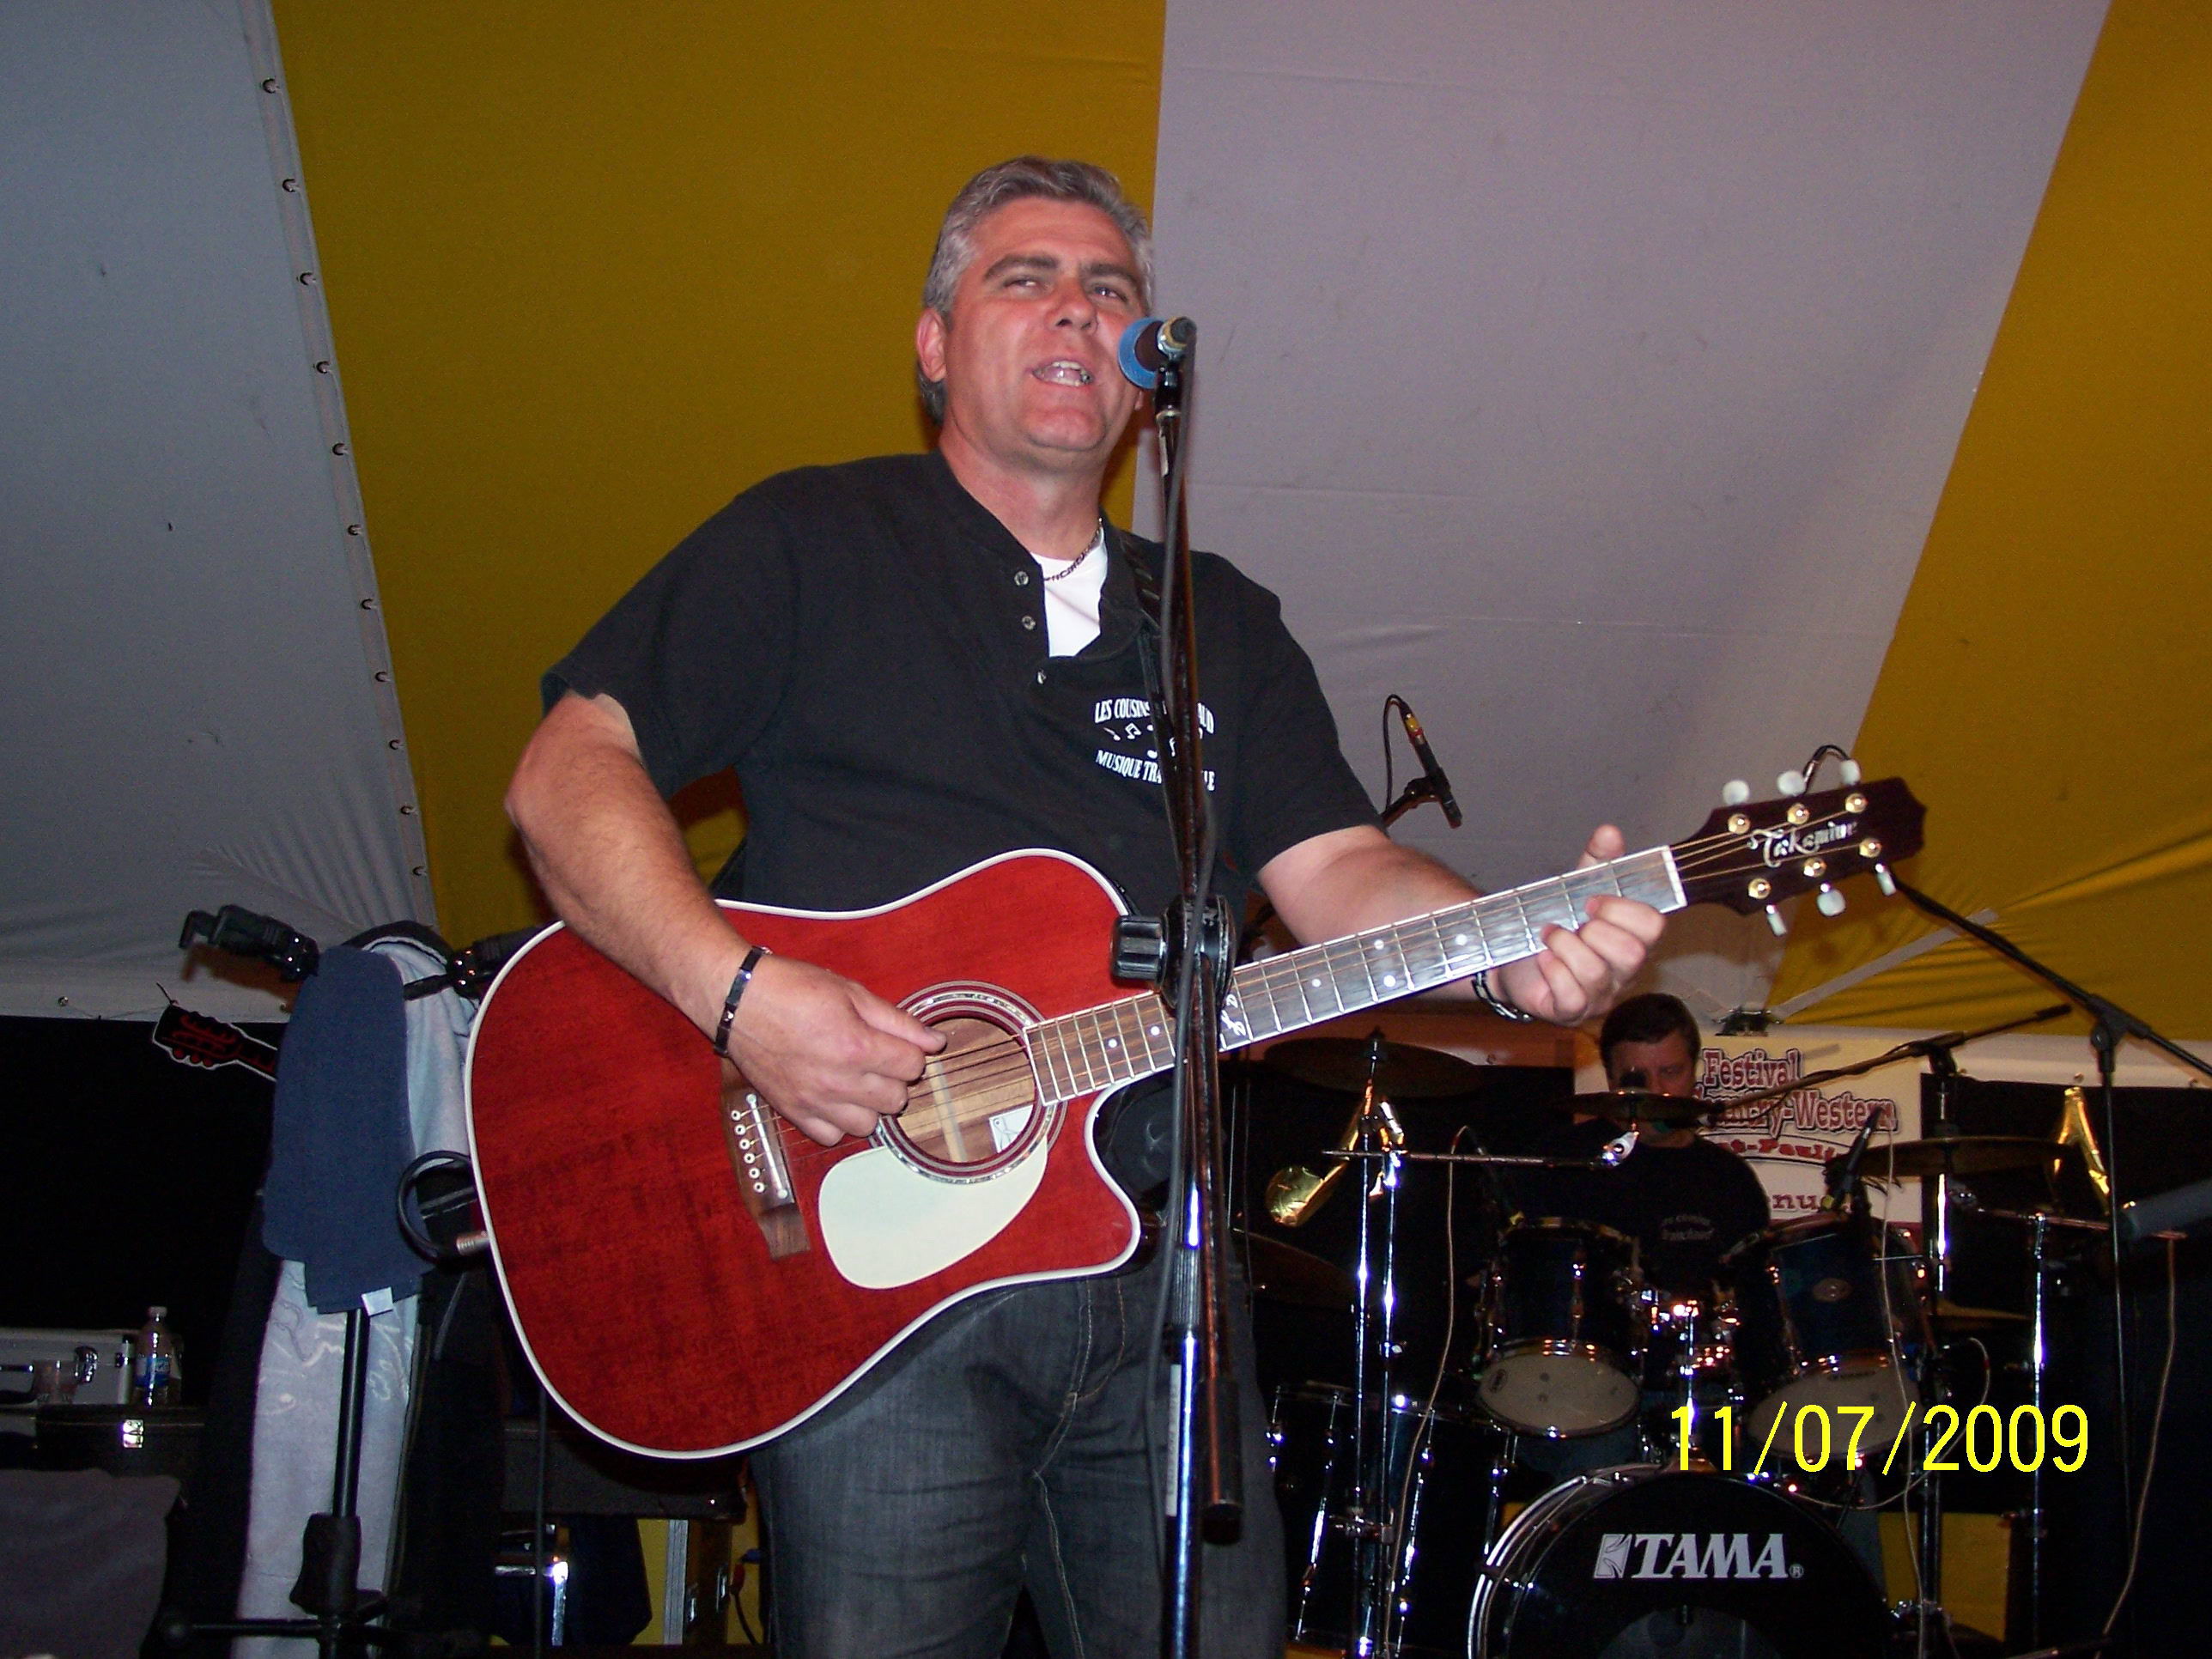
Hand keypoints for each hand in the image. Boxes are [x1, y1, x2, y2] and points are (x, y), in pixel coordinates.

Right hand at [722, 955, 945, 1145]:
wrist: (738, 1001)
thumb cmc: (793, 989)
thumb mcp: (851, 992)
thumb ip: (897, 1021)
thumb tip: (935, 1041)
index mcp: (857, 1046)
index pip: (914, 1066)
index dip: (912, 1052)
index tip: (898, 1043)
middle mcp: (838, 1081)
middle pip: (897, 1099)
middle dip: (895, 1078)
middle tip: (877, 1058)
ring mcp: (814, 1101)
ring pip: (869, 1125)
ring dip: (870, 1104)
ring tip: (857, 1080)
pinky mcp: (793, 1112)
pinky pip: (831, 1136)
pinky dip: (839, 1121)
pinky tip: (834, 1097)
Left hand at [1493, 824, 1664, 1023]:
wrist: (1514, 958)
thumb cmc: (1558, 924)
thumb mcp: (1577, 888)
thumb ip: (1597, 861)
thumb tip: (1610, 831)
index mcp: (1635, 938)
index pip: (1654, 925)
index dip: (1622, 909)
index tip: (1592, 901)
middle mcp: (1625, 971)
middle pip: (1632, 952)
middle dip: (1595, 930)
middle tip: (1573, 921)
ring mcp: (1601, 995)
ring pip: (1597, 972)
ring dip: (1565, 945)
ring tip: (1549, 935)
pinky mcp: (1572, 1011)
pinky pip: (1572, 995)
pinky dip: (1553, 970)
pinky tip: (1543, 959)